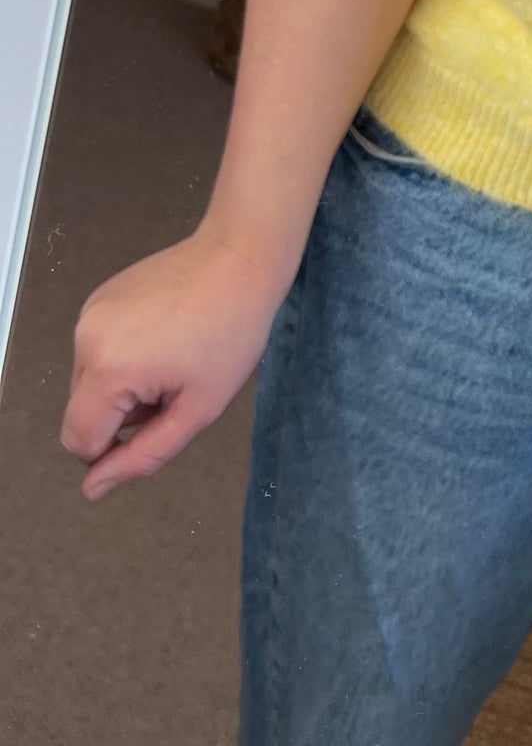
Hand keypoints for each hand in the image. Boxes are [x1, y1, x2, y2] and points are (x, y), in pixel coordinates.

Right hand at [61, 225, 291, 498]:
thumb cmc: (231, 331)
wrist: (239, 259)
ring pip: (90, 382)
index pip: (79, 441)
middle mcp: (86, 339)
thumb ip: (143, 455)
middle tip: (175, 388)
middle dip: (124, 415)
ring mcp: (89, 314)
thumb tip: (94, 486)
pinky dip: (124, 356)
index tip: (157, 425)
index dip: (114, 450)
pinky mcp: (98, 299)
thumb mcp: (197, 410)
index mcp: (108, 370)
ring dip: (124, 386)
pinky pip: (98, 349)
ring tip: (173, 359)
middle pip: (83, 412)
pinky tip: (164, 337)